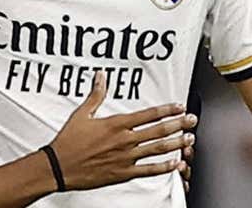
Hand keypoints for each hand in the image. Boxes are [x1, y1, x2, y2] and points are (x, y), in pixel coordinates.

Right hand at [48, 72, 196, 190]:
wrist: (59, 166)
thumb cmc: (68, 142)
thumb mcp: (81, 114)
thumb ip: (96, 95)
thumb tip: (100, 77)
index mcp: (116, 124)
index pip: (148, 114)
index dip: (166, 110)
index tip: (178, 106)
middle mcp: (124, 140)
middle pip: (158, 130)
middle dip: (178, 124)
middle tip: (191, 120)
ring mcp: (125, 158)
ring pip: (157, 149)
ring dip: (176, 143)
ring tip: (189, 139)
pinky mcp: (123, 173)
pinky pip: (148, 170)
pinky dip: (164, 167)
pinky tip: (176, 164)